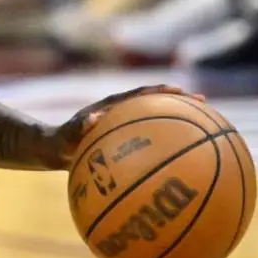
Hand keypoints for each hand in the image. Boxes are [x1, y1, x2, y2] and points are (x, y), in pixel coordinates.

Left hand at [46, 85, 204, 168]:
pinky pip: (149, 145)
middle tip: (205, 103)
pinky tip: (183, 166)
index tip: (181, 91)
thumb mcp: (64, 136)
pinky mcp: (125, 145)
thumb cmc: (58, 142)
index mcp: (111, 108)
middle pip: (155, 105)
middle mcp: (121, 114)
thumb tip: (94, 120)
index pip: (139, 94)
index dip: (159, 91)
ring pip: (156, 124)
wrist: (52, 150)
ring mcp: (124, 130)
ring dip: (178, 125)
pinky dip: (165, 150)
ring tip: (205, 131)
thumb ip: (77, 128)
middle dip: (179, 102)